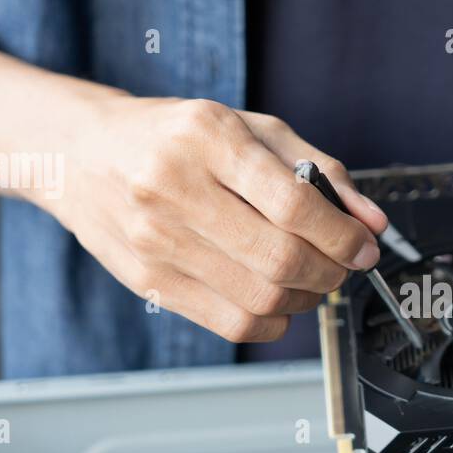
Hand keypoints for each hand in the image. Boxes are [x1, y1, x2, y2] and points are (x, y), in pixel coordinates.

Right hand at [42, 95, 386, 341]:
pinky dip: (272, 320)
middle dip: (331, 272)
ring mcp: (156, 239)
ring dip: (305, 298)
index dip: (343, 236)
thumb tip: (372, 222)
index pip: (294, 204)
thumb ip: (320, 170)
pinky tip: (277, 300)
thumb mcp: (251, 129)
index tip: (363, 247)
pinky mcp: (148, 281)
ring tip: (311, 279)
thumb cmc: (174, 137)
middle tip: (341, 265)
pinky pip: (231, 322)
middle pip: (281, 259)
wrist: (80, 154)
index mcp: (207, 137)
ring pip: (260, 297)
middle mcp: (175, 186)